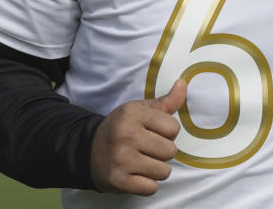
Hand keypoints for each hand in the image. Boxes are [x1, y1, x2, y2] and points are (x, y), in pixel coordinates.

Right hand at [90, 79, 186, 194]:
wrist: (88, 150)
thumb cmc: (121, 128)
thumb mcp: (139, 110)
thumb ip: (165, 101)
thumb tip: (183, 84)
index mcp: (133, 114)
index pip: (173, 128)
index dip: (167, 132)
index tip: (153, 132)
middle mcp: (126, 135)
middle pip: (170, 151)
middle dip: (162, 152)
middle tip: (146, 149)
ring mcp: (120, 159)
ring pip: (164, 171)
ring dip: (156, 170)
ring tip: (141, 162)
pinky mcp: (117, 180)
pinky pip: (151, 188)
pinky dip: (146, 184)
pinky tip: (135, 174)